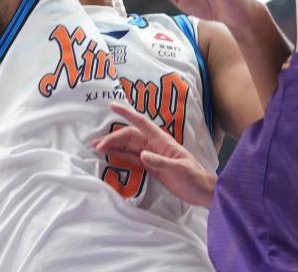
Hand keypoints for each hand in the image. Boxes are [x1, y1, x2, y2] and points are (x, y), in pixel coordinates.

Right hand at [92, 101, 216, 207]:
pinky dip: (121, 157)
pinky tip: (110, 157)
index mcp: (162, 140)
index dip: (127, 114)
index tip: (112, 106)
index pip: (141, 123)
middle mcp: (154, 145)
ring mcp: (152, 156)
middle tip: (96, 145)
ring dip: (114, 147)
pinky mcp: (151, 167)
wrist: (202, 191)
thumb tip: (142, 155)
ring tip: (97, 148)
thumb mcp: (180, 169)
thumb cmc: (194, 177)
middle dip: (113, 138)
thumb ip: (161, 162)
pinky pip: (133, 159)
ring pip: (129, 147)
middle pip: (130, 137)